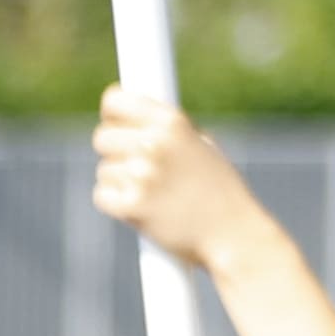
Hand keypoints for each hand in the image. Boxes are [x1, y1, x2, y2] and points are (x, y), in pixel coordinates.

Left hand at [88, 88, 272, 274]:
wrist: (232, 234)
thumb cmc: (218, 190)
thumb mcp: (201, 145)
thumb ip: (166, 130)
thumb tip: (131, 119)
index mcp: (173, 122)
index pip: (114, 101)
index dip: (112, 115)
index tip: (116, 124)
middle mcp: (155, 143)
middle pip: (102, 137)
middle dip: (114, 152)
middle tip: (135, 167)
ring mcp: (142, 174)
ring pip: (104, 170)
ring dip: (119, 182)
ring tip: (151, 193)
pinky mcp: (132, 205)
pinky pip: (102, 196)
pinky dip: (116, 205)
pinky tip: (141, 209)